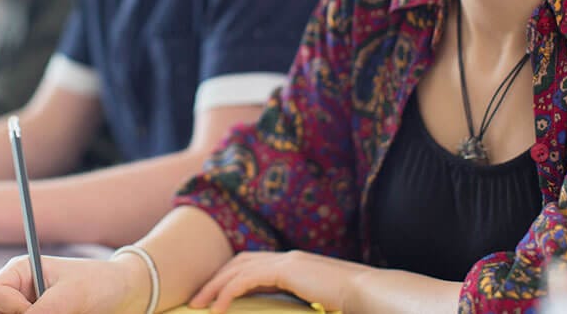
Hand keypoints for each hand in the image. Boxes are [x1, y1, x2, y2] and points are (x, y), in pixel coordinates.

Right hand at [0, 253, 149, 313]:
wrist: (123, 294)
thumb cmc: (98, 284)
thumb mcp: (70, 296)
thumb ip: (42, 311)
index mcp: (20, 272)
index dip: (10, 307)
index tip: (33, 309)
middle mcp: (19, 293)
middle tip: (55, 312)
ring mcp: (28, 310)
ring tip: (68, 312)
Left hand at [189, 250, 373, 312]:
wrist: (370, 293)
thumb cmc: (351, 304)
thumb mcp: (319, 303)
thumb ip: (301, 302)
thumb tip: (300, 309)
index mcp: (293, 265)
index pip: (251, 265)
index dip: (230, 278)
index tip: (214, 296)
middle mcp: (286, 258)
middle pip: (239, 262)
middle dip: (215, 279)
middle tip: (196, 300)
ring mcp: (287, 261)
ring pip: (238, 268)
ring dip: (216, 285)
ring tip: (199, 304)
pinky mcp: (287, 269)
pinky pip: (248, 279)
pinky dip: (229, 291)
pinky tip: (219, 308)